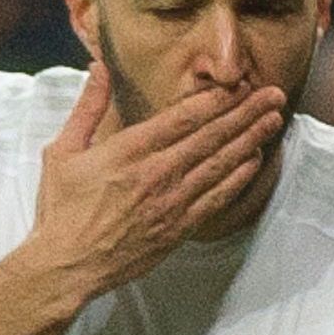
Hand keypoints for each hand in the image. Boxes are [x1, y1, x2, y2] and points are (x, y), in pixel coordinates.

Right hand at [19, 68, 285, 310]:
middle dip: (245, 112)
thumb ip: (87, 108)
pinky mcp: (177, 228)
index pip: (182, 118)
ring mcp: (170, 203)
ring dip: (250, 139)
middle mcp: (155, 174)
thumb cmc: (60, 210)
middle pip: (210, 136)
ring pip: (220, 164)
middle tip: (273, 94)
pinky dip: (238, 178)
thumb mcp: (62, 152)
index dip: (216, 99)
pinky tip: (254, 160)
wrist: (65, 267)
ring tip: (273, 119)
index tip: (239, 83)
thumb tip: (99, 67)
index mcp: (128, 151)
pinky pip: (216, 198)